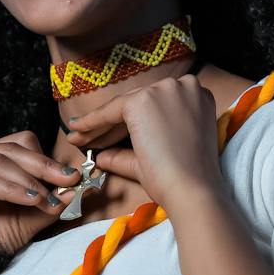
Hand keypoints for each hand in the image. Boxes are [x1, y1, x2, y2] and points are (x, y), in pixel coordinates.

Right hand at [0, 131, 83, 274]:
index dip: (44, 158)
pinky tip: (29, 199)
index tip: (70, 177)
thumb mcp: (23, 220)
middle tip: (68, 180)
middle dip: (42, 166)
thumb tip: (76, 187)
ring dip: (27, 179)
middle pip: (8, 149)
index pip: (15, 143)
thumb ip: (46, 202)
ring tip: (46, 197)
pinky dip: (9, 189)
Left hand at [64, 74, 227, 215]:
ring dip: (99, 126)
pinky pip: (110, 111)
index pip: (153, 107)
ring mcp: (163, 90)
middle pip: (136, 105)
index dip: (126, 123)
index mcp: (195, 96)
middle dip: (110, 125)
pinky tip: (78, 133)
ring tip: (79, 140)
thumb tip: (102, 156)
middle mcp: (182, 86)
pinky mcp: (143, 100)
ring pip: (122, 107)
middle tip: (86, 140)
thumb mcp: (158, 156)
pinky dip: (92, 123)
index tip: (107, 134)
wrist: (191, 189)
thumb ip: (128, 153)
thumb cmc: (182, 178)